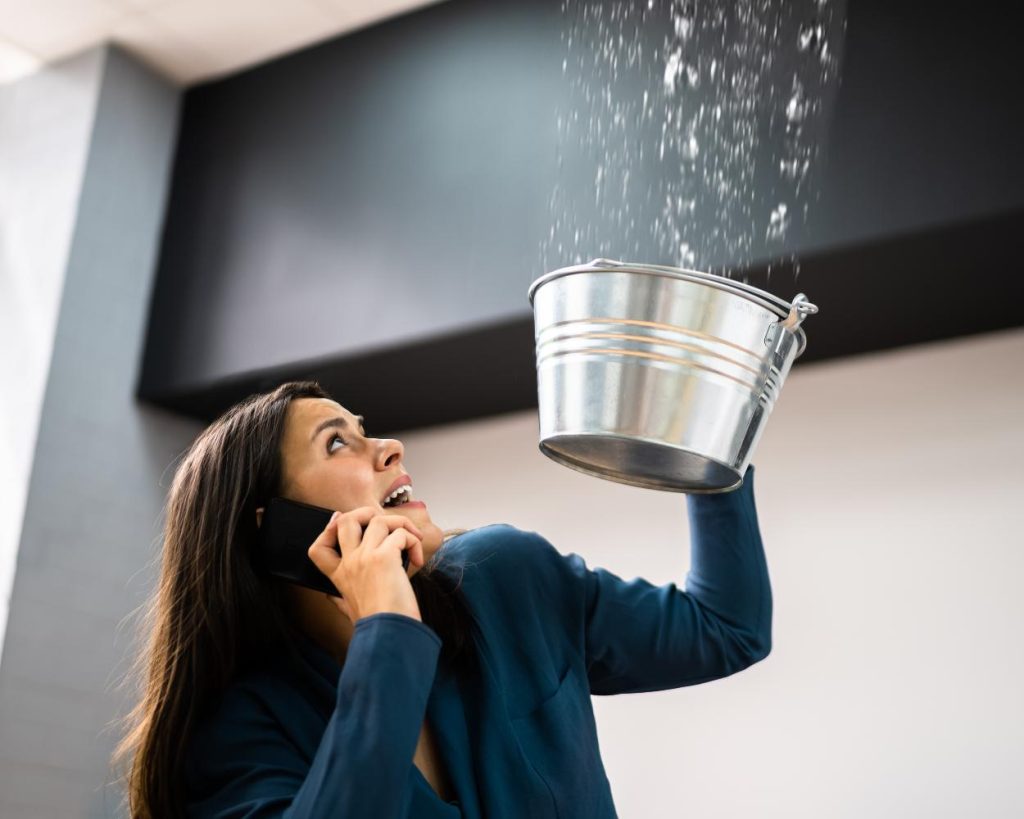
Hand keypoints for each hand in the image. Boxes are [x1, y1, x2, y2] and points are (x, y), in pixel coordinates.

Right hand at [306, 506, 425, 623]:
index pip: (317, 547)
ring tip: (413, 541)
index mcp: (340, 576)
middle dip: (366, 513)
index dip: (327, 529)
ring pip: (378, 520)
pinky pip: (401, 534)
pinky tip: (418, 560)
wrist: (390, 635)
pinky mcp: (384, 557)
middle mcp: (349, 563)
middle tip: (387, 526)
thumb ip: (339, 601)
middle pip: (345, 520)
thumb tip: (331, 597)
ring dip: (401, 526)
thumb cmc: (377, 626)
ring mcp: (365, 558)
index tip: (339, 521)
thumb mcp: (349, 612)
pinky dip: (414, 541)